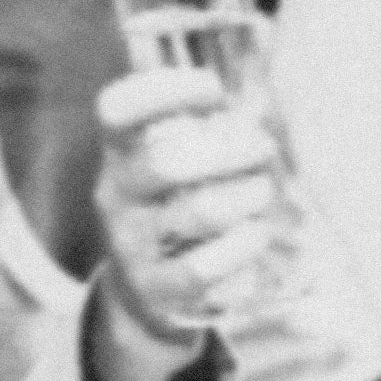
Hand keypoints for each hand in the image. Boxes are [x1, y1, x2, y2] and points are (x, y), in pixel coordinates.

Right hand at [92, 61, 293, 364]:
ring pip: (201, 212)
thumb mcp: (167, 164)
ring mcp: (132, 245)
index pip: (117, 111)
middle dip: (229, 150)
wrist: (141, 291)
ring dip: (248, 195)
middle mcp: (116, 197)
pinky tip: (257, 231)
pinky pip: (206, 266)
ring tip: (263, 190)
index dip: (166, 90)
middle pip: (167, 162)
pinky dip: (244, 244)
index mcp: (117, 156)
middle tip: (264, 147)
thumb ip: (198, 129)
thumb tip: (252, 107)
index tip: (214, 89)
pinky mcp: (158, 288)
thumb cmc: (169, 208)